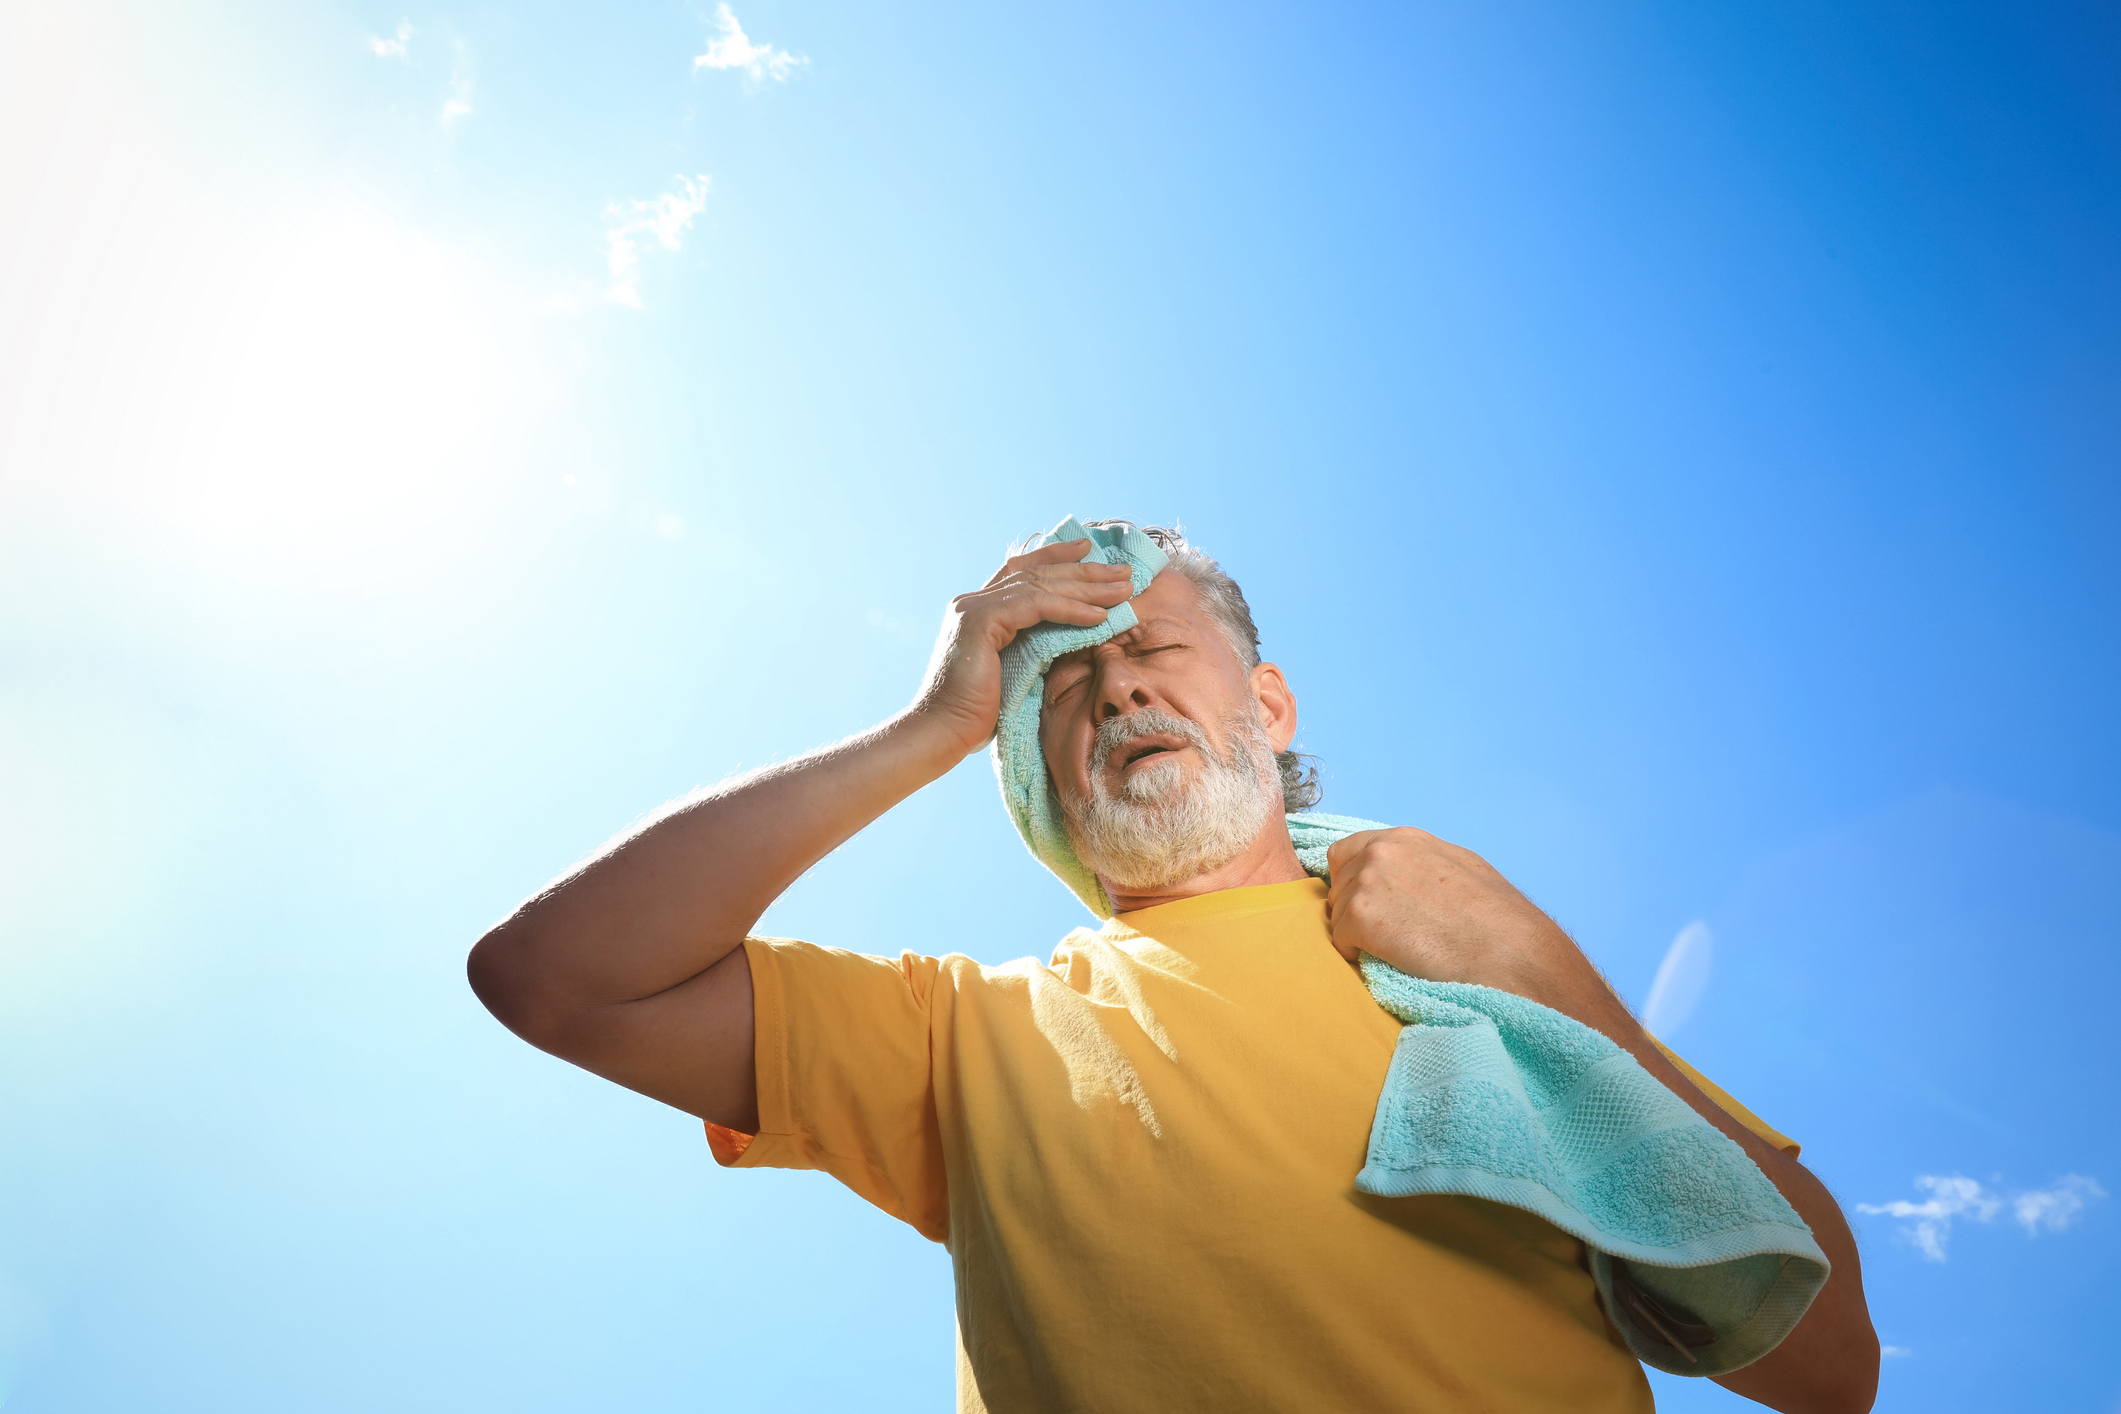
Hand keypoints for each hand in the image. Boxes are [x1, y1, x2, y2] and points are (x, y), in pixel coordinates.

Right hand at [905, 539, 1137, 759]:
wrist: (943, 731)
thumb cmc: (976, 714)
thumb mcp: (1011, 669)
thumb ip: (1029, 643)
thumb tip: (1070, 633)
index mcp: (977, 609)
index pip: (1021, 570)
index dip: (1056, 556)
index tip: (1089, 550)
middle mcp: (972, 601)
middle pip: (1036, 573)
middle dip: (1083, 571)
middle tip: (1123, 571)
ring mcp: (974, 607)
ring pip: (1039, 585)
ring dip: (1086, 588)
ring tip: (1122, 591)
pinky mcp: (981, 620)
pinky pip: (1036, 605)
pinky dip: (1070, 609)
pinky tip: (1098, 616)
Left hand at [1324, 827, 1628, 1025]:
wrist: (1514, 956)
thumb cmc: (1499, 925)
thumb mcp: (1463, 873)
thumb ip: (1423, 867)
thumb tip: (1401, 881)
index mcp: (1407, 838)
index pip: (1349, 852)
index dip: (1356, 883)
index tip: (1377, 909)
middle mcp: (1383, 849)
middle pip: (1337, 882)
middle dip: (1353, 907)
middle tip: (1388, 936)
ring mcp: (1369, 879)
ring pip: (1336, 912)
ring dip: (1356, 934)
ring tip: (1399, 951)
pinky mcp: (1361, 914)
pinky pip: (1338, 940)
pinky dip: (1356, 956)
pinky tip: (1391, 962)